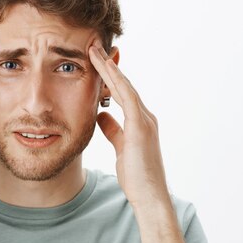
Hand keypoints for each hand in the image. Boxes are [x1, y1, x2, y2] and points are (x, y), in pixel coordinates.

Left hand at [88, 41, 169, 207]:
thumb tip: (100, 115)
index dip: (108, 76)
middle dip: (108, 65)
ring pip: (124, 86)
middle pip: (123, 84)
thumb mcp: (119, 147)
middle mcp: (144, 116)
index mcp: (138, 121)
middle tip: (94, 47)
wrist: (149, 195)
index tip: (94, 61)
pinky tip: (106, 70)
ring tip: (95, 51)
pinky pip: (127, 98)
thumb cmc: (136, 175)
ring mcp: (144, 120)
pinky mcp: (141, 126)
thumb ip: (112, 129)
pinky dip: (117, 82)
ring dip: (110, 68)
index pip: (120, 92)